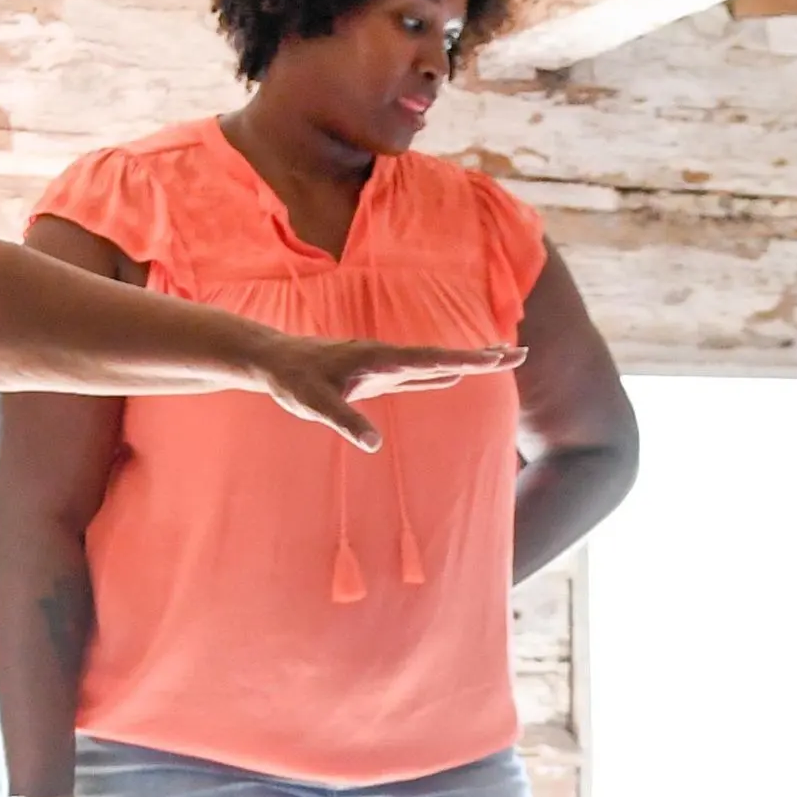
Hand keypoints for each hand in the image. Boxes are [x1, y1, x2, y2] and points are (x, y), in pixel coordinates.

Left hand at [254, 337, 523, 452]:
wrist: (274, 360)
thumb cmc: (292, 380)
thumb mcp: (313, 403)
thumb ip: (344, 420)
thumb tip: (373, 444)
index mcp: (379, 359)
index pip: (432, 360)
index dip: (467, 360)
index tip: (499, 358)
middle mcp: (387, 357)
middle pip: (444, 356)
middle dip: (482, 356)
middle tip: (521, 352)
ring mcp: (384, 365)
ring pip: (434, 362)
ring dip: (467, 361)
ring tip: (500, 359)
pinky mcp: (376, 374)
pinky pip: (417, 372)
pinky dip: (441, 372)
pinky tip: (454, 377)